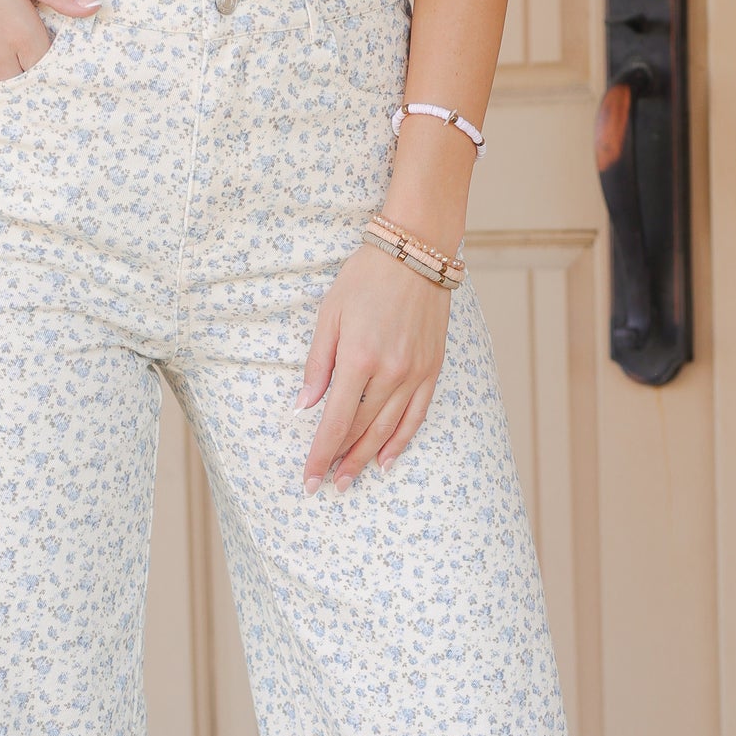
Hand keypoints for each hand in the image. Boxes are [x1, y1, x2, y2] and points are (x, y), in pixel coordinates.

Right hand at [0, 0, 99, 81]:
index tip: (38, 23)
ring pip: (5, 78)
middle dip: (28, 52)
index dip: (48, 41)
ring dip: (5, 60)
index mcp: (22, 37)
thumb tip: (93, 8)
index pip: (53, 60)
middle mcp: (1, 62)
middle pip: (30, 72)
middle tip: (9, 19)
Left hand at [297, 241, 451, 493]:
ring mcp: (414, 374)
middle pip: (360, 431)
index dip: (320, 455)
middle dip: (340, 461)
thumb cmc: (366, 278)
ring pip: (387, 430)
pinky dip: (401, 441)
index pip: (334, 421)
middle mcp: (389, 373)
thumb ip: (317, 364)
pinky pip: (416, 416)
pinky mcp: (431, 370)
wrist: (416, 251)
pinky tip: (387, 460)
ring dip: (367, 458)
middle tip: (327, 485)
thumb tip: (304, 406)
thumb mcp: (329, 314)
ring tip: (350, 479)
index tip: (309, 479)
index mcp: (359, 359)